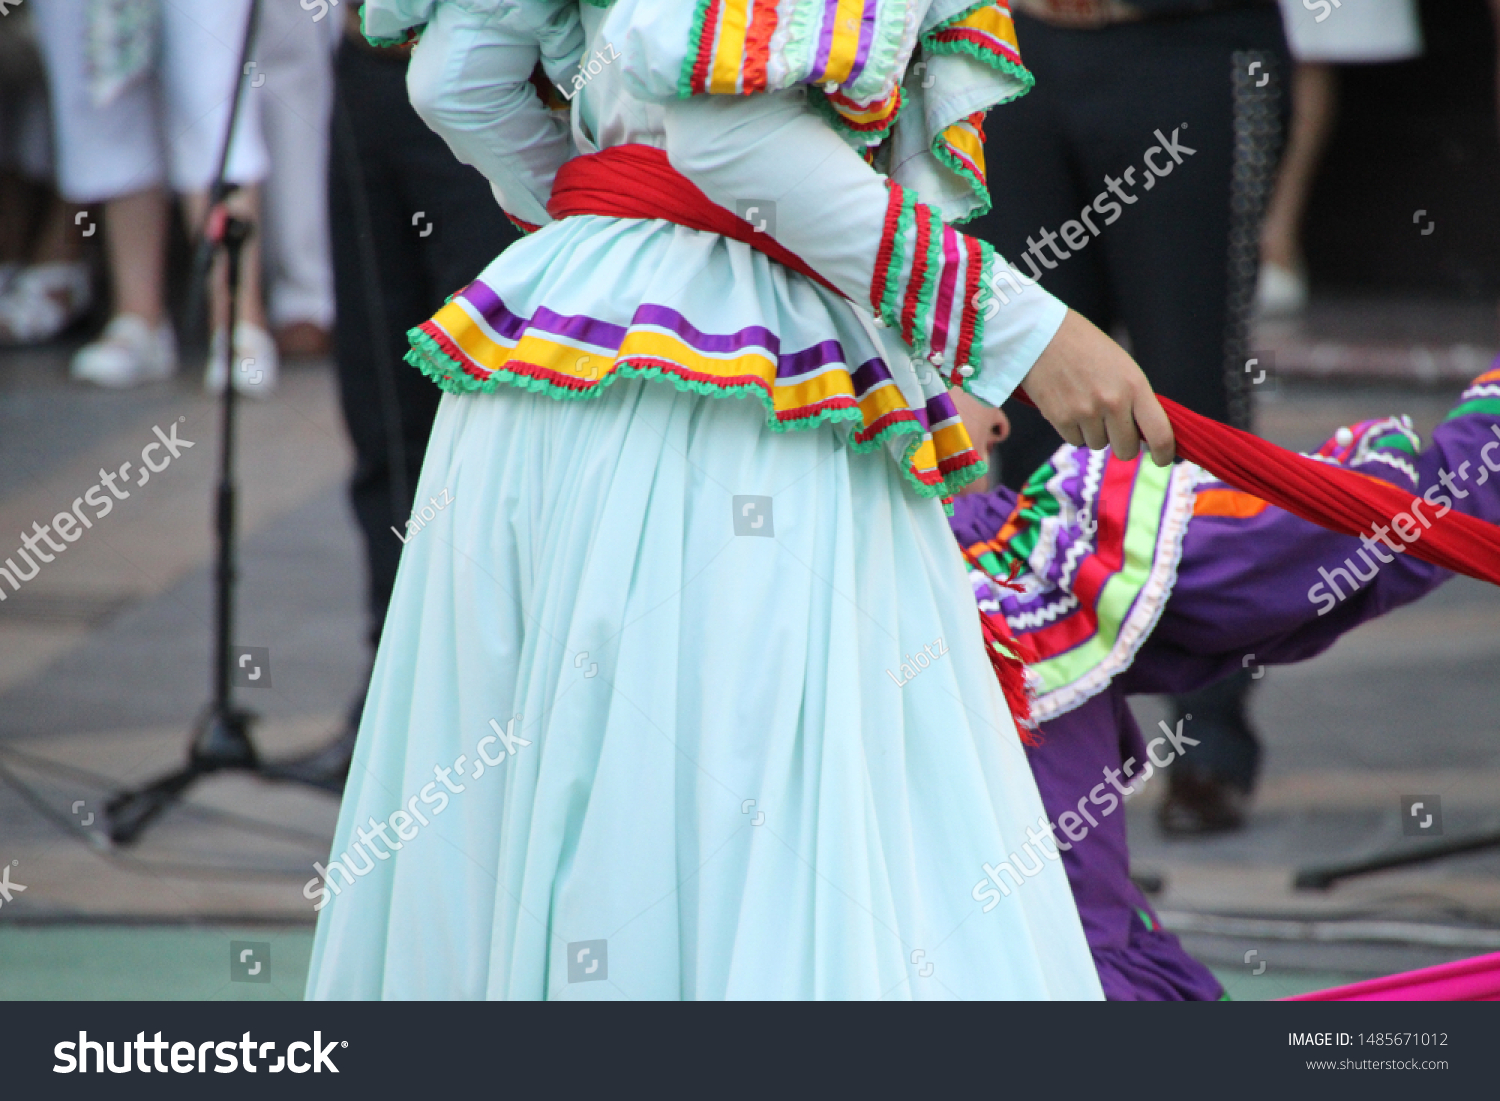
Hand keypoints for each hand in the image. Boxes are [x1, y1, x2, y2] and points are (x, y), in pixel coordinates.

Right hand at [1020, 309, 1174, 465]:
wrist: (1043, 335)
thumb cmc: (1087, 349)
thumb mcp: (1123, 367)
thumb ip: (1136, 400)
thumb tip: (1145, 437)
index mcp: (1135, 386)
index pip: (1160, 433)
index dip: (1164, 453)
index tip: (1162, 459)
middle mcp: (1113, 402)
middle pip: (1126, 450)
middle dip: (1122, 443)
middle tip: (1113, 428)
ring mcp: (1086, 412)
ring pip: (1098, 445)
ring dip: (1093, 433)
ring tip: (1084, 405)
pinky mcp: (1060, 418)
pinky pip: (1075, 441)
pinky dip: (1073, 430)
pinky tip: (1068, 406)